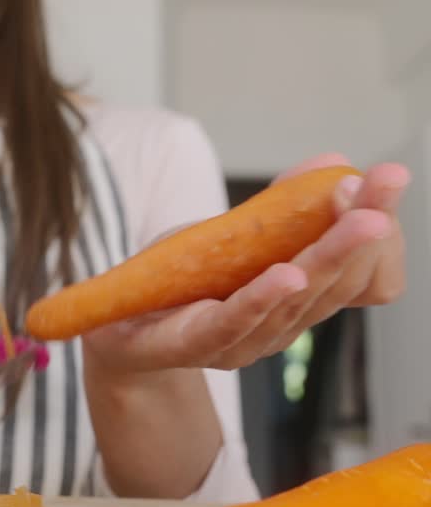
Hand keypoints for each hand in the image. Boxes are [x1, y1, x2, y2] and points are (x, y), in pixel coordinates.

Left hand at [83, 153, 408, 375]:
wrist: (117, 326)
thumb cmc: (184, 280)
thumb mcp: (239, 232)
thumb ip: (284, 202)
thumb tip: (334, 161)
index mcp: (301, 299)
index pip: (361, 272)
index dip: (379, 229)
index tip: (389, 180)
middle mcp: (283, 324)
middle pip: (338, 280)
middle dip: (365, 230)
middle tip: (388, 185)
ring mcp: (244, 340)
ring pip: (297, 300)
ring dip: (330, 255)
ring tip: (358, 219)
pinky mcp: (197, 345)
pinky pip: (235, 322)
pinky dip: (263, 298)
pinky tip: (287, 274)